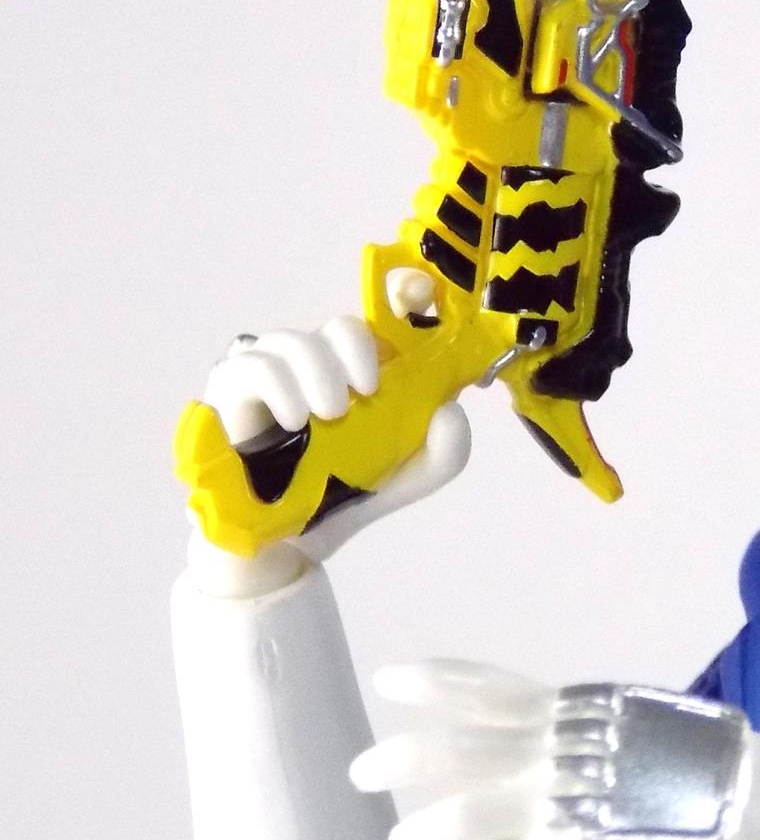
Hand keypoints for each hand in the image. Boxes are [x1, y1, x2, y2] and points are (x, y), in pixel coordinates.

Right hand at [186, 272, 469, 596]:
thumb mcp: (409, 479)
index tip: (417, 299)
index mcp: (360, 374)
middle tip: (364, 395)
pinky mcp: (229, 393)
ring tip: (325, 416)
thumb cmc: (343, 497)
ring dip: (316, 371)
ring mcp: (270, 375)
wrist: (290, 543)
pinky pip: (249, 365)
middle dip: (355, 350)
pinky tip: (292, 420)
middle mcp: (316, 366)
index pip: (381, 318)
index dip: (403, 296)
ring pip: (289, 340)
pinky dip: (277, 386)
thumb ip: (446, 452)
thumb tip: (450, 411)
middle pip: (336, 326)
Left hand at [350, 660, 759, 839]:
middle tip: (359, 772)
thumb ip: (583, 732)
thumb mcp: (633, 727)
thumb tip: (547, 733)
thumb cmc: (702, 765)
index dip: (439, 683)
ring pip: (470, 809)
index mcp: (576, 715)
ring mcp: (566, 801)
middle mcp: (561, 750)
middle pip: (462, 747)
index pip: (493, 690)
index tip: (390, 679)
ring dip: (423, 828)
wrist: (755, 804)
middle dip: (403, 757)